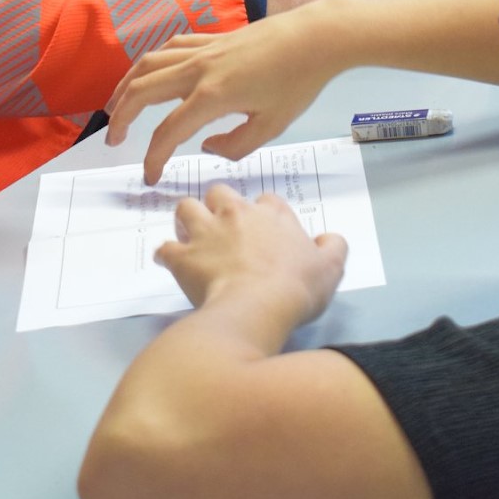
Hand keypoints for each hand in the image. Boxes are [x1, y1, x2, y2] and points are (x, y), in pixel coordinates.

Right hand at [106, 0, 344, 181]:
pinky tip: (149, 72)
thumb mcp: (272, 127)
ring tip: (115, 106)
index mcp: (212, 96)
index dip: (154, 157)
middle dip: (121, 116)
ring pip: (149, 63)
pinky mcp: (212, 38)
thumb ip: (235, 145)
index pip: (168, 132)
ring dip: (126, 85)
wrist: (316, 36)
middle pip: (142, 90)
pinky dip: (151, 62)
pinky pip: (169, 47)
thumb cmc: (299, 82)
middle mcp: (199, 69)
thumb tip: (207, 146)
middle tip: (114, 139)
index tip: (151, 176)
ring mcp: (203, 49)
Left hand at [157, 184, 347, 326]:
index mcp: (271, 214)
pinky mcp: (183, 257)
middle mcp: (236, 214)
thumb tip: (330, 238)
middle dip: (218, 206)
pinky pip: (165, 249)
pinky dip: (166, 256)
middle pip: (220, 193)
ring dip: (187, 221)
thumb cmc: (296, 286)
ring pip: (186, 208)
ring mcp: (205, 233)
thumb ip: (333, 248)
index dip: (264, 215)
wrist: (258, 306)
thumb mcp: (331, 268)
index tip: (265, 233)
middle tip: (225, 230)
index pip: (266, 201)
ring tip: (192, 238)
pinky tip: (171, 264)